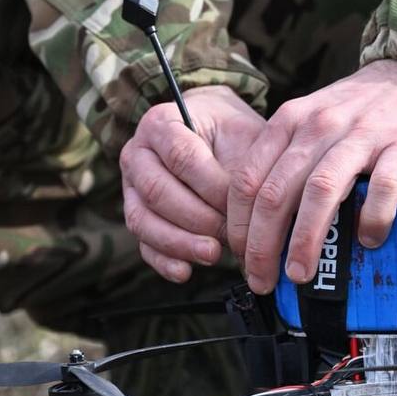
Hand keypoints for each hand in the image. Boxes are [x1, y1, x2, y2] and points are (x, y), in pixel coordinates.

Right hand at [120, 86, 263, 282]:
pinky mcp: (138, 217)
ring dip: (179, 243)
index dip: (213, 186)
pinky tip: (185, 271)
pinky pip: (143, 244)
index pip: (182, 158)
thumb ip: (248, 165)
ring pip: (143, 220)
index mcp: (161, 124)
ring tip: (212, 254)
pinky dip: (163, 261)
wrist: (214, 136)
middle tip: (231, 234)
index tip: (241, 204)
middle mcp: (137, 154)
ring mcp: (131, 188)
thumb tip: (265, 209)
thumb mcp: (244, 135)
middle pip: (158, 192)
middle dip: (197, 218)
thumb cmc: (232, 135)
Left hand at [228, 60, 396, 293]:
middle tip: (263, 280)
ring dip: (305, 240)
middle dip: (263, 245)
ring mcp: (363, 136)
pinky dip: (372, 219)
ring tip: (300, 273)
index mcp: (290, 122)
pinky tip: (368, 241)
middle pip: (276, 192)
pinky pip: (383, 189)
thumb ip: (286, 162)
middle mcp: (320, 126)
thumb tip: (260, 227)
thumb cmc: (358, 112)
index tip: (242, 259)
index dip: (239, 227)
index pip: (247, 180)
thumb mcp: (311, 122)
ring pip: (321, 192)